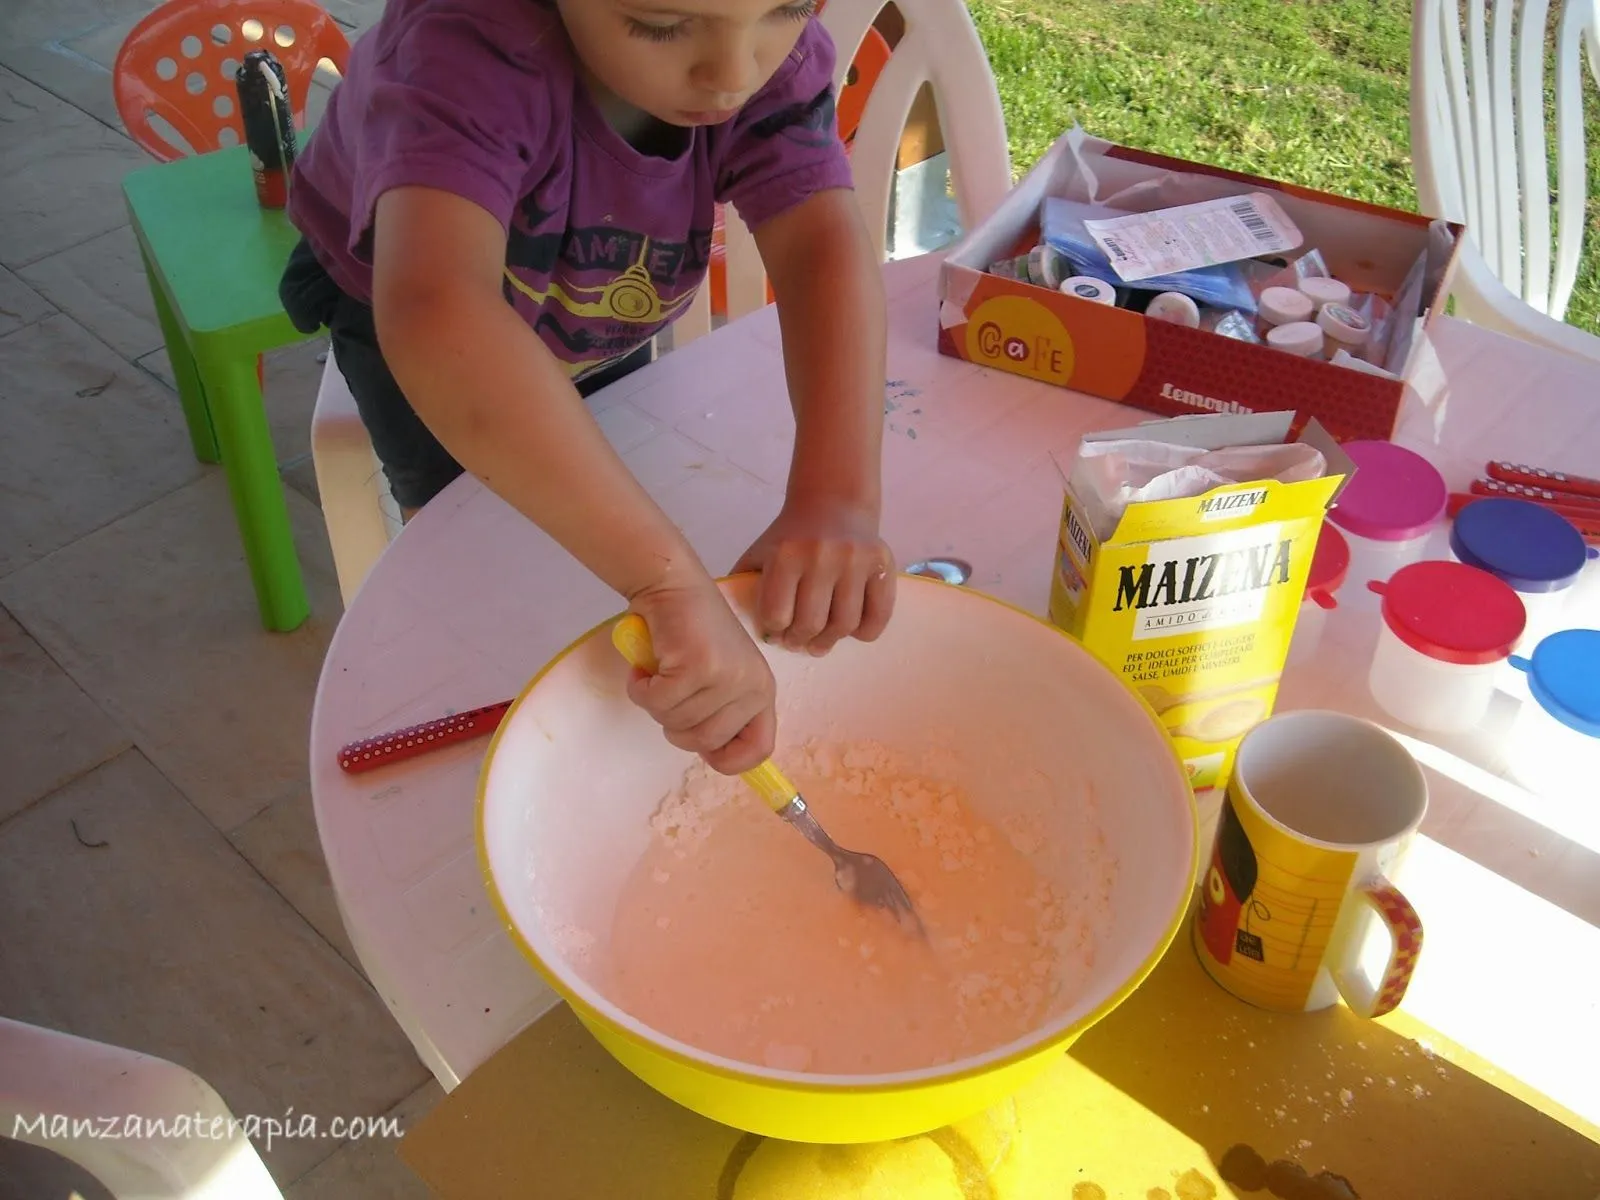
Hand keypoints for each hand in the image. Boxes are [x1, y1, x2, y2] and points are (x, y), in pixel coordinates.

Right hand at [626, 576, 776, 774]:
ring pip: (677, 723)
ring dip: (654, 703)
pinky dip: (640, 689)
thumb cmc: (693, 632)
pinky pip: (656, 702)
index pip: (759, 750)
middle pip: (705, 742)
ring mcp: (726, 677)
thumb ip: (723, 713)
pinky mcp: (696, 666)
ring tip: (656, 673)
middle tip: (666, 694)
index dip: (728, 761)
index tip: (703, 750)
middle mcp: (752, 687)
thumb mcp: (722, 676)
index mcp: (762, 692)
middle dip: (674, 726)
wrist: (674, 586)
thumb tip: (715, 755)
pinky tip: (644, 668)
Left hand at [734, 497, 895, 654]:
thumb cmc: (791, 537)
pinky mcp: (883, 565)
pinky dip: (864, 633)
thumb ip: (744, 585)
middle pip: (811, 624)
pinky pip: (878, 617)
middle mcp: (822, 556)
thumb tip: (735, 629)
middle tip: (798, 642)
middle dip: (800, 641)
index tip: (776, 632)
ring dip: (829, 641)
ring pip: (845, 625)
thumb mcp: (760, 553)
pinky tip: (852, 630)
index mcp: (786, 555)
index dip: (774, 631)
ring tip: (820, 642)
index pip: (777, 616)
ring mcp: (856, 561)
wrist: (832, 502)